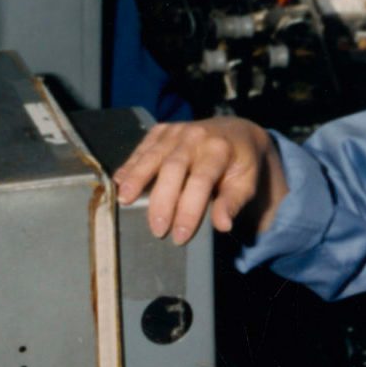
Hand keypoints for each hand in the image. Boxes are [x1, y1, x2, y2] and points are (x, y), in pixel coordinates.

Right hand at [113, 118, 287, 243]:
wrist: (237, 131)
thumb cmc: (241, 164)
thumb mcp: (246, 183)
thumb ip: (233, 203)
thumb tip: (222, 225)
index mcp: (219, 150)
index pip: (200, 182)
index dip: (189, 210)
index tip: (180, 237)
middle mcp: (196, 136)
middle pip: (173, 168)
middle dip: (162, 201)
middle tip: (157, 229)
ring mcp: (177, 130)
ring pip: (153, 155)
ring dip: (136, 178)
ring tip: (124, 201)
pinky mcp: (162, 130)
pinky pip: (144, 147)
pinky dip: (130, 164)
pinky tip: (119, 181)